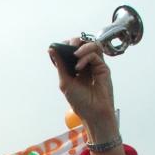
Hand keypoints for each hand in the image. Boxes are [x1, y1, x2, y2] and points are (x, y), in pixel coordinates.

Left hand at [48, 39, 122, 154]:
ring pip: (91, 46)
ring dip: (82, 47)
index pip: (71, 51)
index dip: (66, 45)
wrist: (93, 112)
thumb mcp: (65, 82)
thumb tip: (51, 49)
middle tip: (69, 46)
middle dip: (74, 42)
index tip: (59, 45)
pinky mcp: (103, 68)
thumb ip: (60, 65)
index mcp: (75, 69)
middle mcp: (86, 66)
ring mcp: (95, 66)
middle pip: (82, 45)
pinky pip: (95, 54)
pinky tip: (79, 66)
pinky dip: (86, 57)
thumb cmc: (80, 101)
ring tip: (75, 55)